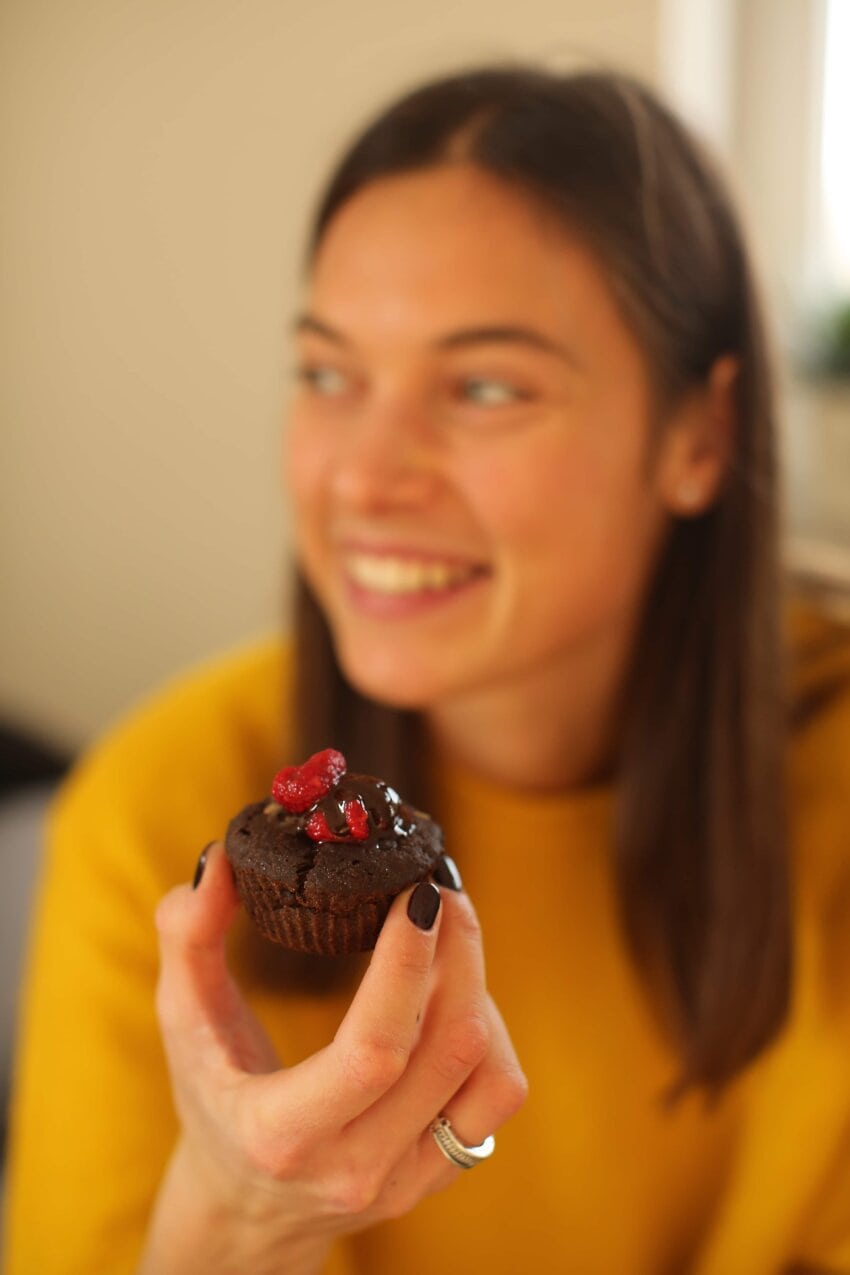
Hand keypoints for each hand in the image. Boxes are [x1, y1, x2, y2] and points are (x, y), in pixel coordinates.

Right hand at [140, 843, 526, 1274]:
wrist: (244, 1210)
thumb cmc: (211, 1100)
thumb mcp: (183, 1022)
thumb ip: (187, 939)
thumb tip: (219, 860)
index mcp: (283, 1132)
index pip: (373, 1050)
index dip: (407, 964)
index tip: (418, 893)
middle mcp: (354, 1165)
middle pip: (448, 1048)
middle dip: (458, 952)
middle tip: (440, 888)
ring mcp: (405, 1178)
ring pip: (487, 1072)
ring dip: (479, 988)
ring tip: (448, 937)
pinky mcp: (438, 1175)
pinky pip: (496, 1095)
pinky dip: (491, 1032)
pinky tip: (459, 994)